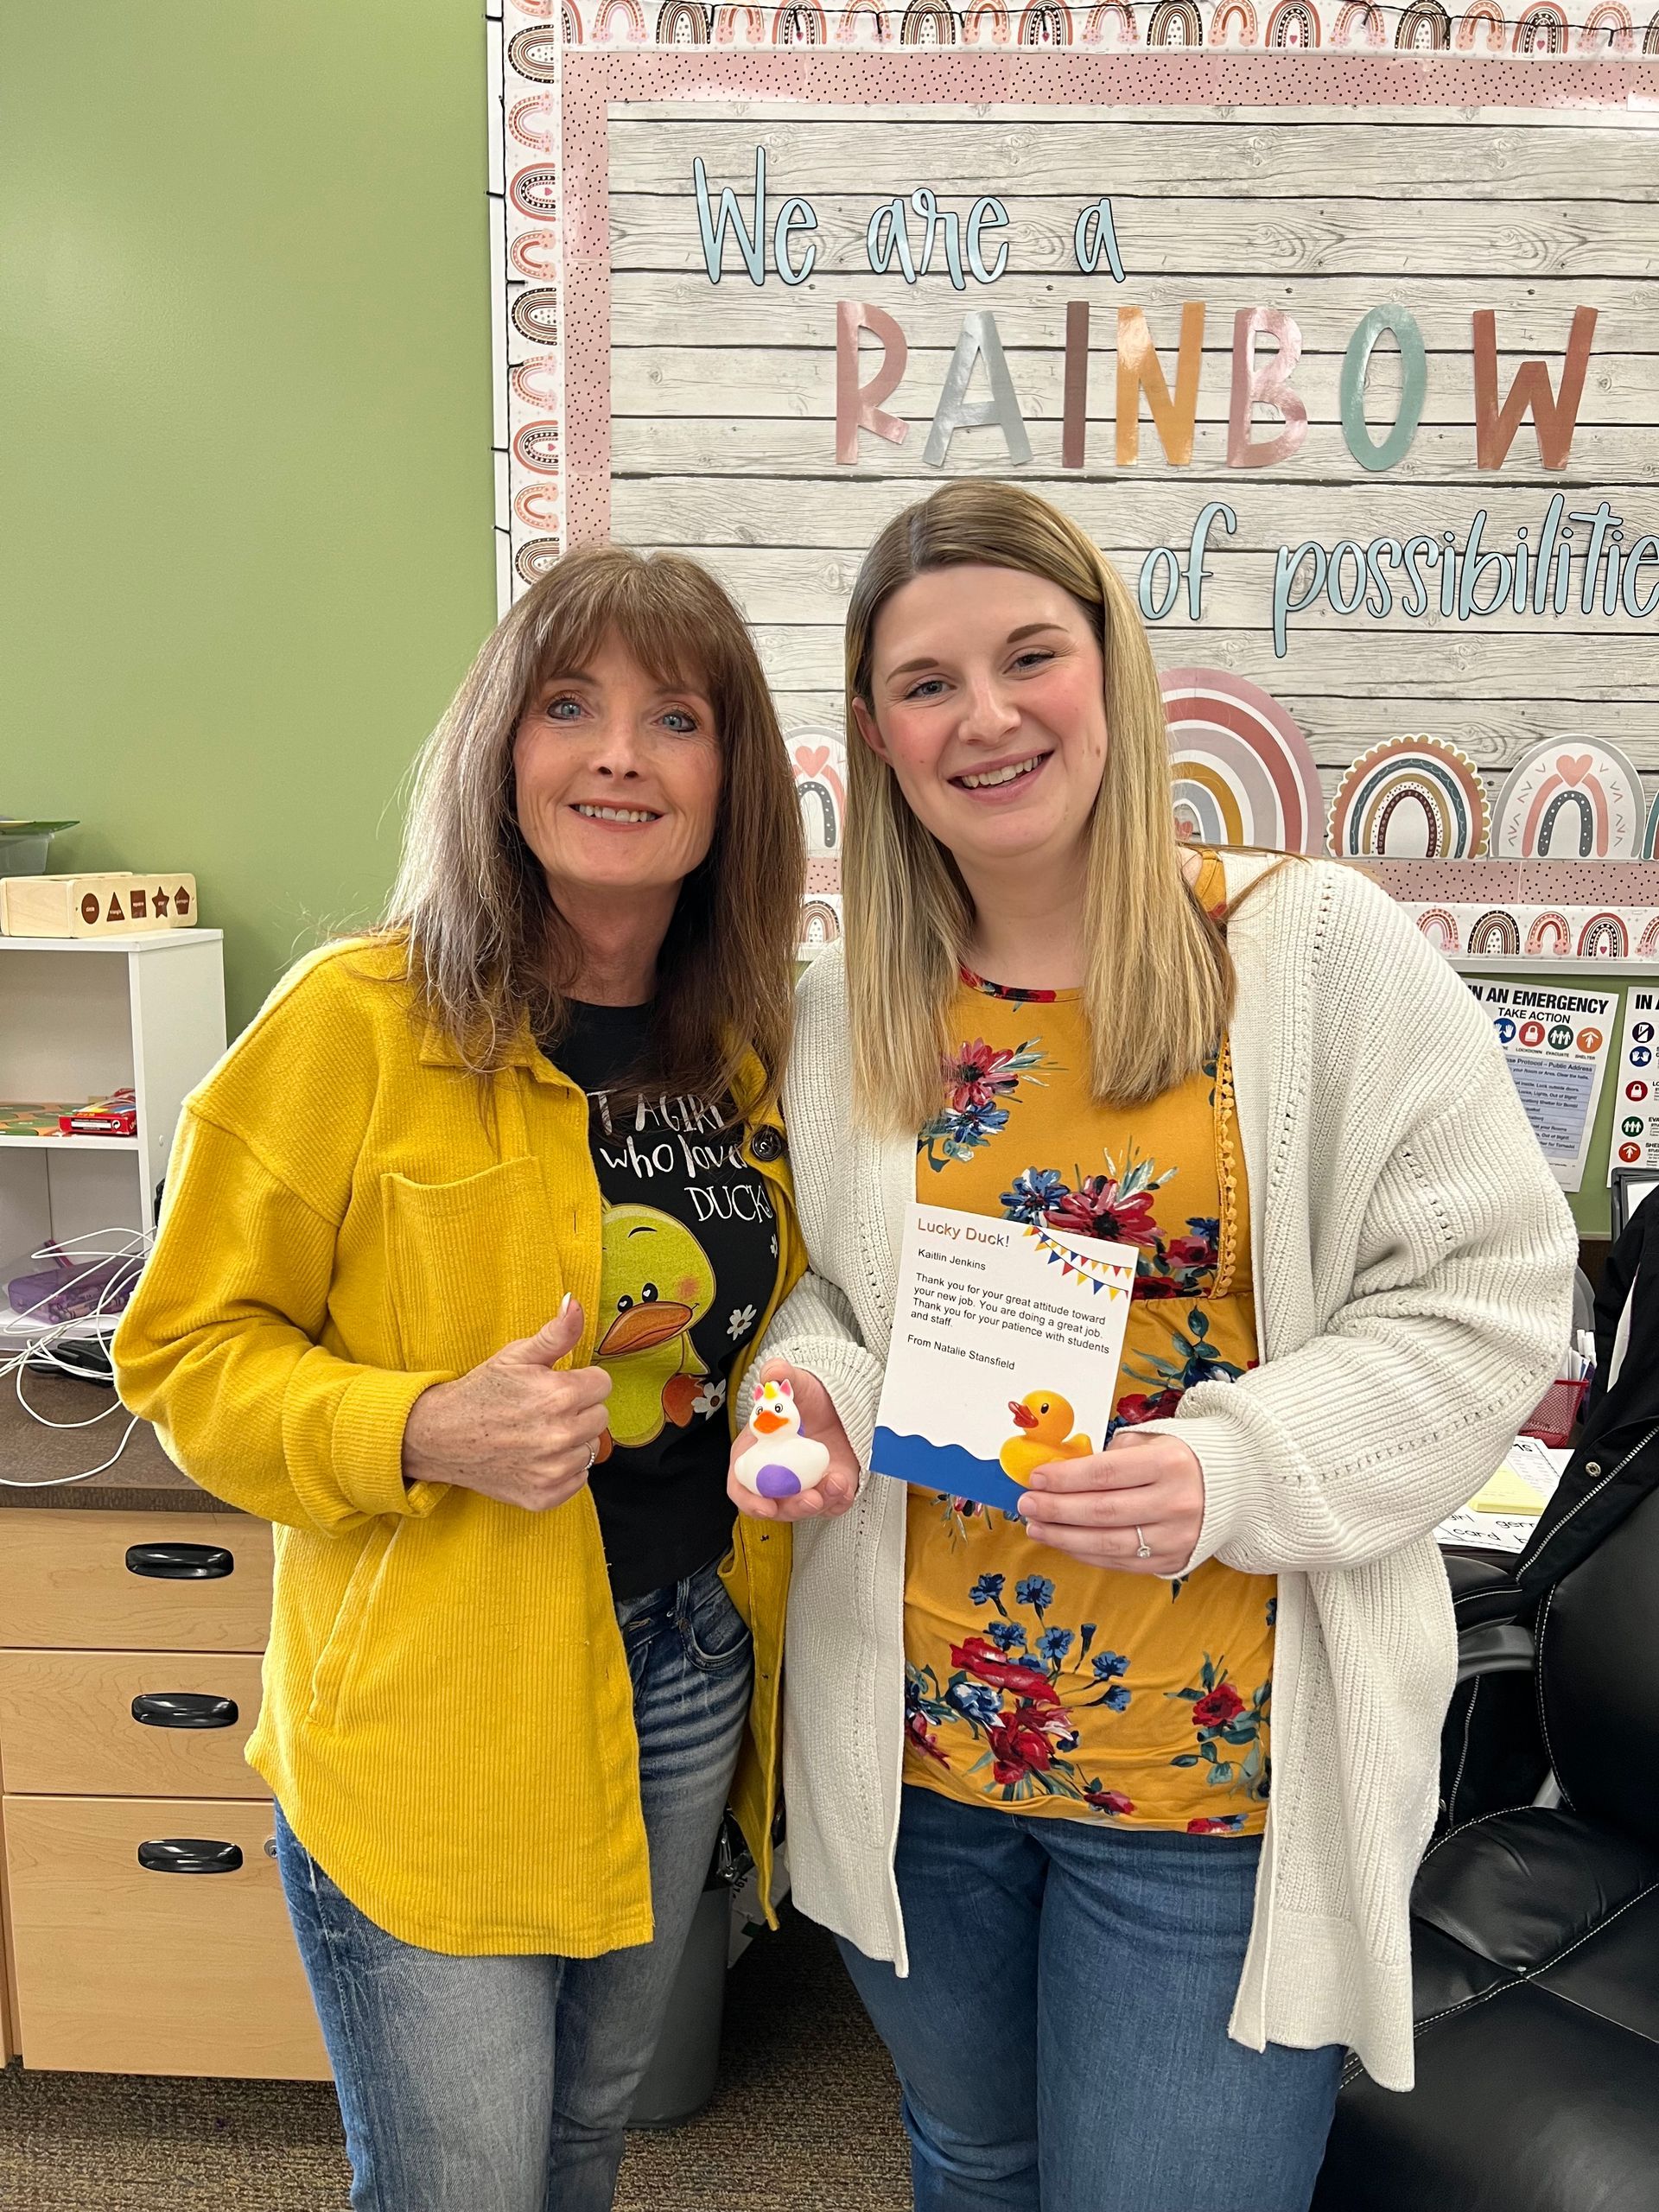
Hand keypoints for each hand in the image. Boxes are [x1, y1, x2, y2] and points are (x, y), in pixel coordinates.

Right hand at [401, 1298, 611, 1512]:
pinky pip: (578, 1480)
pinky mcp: (545, 1495)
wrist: (441, 1436)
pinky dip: (562, 1470)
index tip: (558, 1385)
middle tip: (544, 1409)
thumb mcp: (517, 1355)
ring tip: (538, 1433)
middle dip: (578, 1410)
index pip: (603, 1384)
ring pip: (590, 1449)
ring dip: (572, 1441)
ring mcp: (553, 1470)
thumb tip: (576, 1304)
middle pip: (601, 1417)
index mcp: (560, 1395)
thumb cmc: (481, 1392)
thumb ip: (557, 1333)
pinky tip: (536, 1457)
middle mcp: (561, 1435)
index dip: (581, 1381)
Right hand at [727, 1359, 860, 1523]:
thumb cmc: (807, 1397)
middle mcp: (775, 1476)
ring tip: (835, 1483)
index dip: (750, 1501)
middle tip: (810, 1498)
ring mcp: (802, 1486)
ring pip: (805, 1509)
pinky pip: (832, 1505)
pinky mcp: (826, 1489)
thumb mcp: (795, 1381)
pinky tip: (843, 1483)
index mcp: (754, 1455)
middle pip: (776, 1505)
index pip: (741, 1487)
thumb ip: (780, 1375)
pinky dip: (838, 1499)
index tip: (766, 1507)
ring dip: (821, 1503)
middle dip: (793, 1507)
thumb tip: (772, 1373)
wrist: (837, 1403)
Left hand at [1016, 1428, 1204, 1576]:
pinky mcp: (1174, 1560)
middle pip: (1102, 1512)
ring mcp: (1176, 1537)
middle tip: (1026, 1505)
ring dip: (1064, 1537)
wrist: (1236, 1486)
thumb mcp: (1152, 1441)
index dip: (1064, 1479)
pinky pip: (1120, 1562)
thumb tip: (1060, 1472)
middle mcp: (1176, 1502)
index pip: (1104, 1474)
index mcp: (1169, 1463)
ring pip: (1108, 1544)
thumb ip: (1109, 1454)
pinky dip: (1086, 1554)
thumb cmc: (1181, 1457)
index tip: (1035, 1478)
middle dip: (1056, 1509)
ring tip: (1036, 1527)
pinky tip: (1064, 1542)